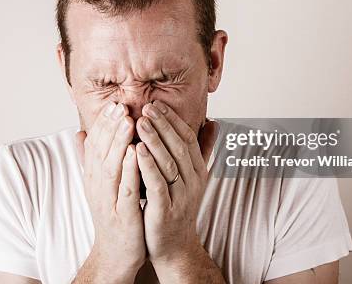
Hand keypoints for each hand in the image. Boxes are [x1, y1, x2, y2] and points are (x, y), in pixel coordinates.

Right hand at [74, 102, 144, 282]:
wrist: (116, 253)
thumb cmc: (114, 214)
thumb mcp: (101, 184)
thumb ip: (93, 159)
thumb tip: (79, 133)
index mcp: (94, 176)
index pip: (96, 144)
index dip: (104, 123)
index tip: (114, 102)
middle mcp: (97, 186)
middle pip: (101, 150)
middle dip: (110, 126)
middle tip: (120, 104)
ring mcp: (109, 200)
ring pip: (111, 166)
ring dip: (119, 143)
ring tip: (128, 121)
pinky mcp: (122, 214)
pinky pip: (125, 189)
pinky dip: (129, 170)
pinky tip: (136, 153)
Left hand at [135, 101, 217, 268]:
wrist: (174, 247)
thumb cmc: (177, 207)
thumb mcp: (192, 177)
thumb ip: (202, 150)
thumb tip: (214, 122)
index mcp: (198, 171)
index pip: (188, 138)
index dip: (173, 120)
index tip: (157, 103)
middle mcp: (193, 182)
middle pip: (179, 146)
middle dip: (163, 125)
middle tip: (147, 106)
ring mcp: (180, 197)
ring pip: (169, 163)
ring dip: (155, 140)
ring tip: (140, 122)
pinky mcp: (165, 211)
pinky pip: (158, 184)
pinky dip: (148, 166)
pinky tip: (137, 151)